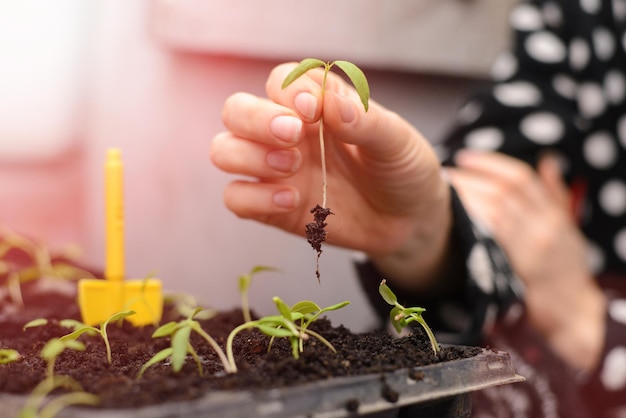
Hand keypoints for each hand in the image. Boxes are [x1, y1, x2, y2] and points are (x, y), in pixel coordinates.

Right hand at [211, 63, 451, 286]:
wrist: (409, 220)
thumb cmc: (401, 169)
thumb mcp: (396, 140)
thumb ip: (365, 120)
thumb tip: (329, 104)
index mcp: (316, 107)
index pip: (279, 81)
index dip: (288, 92)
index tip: (315, 112)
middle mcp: (287, 134)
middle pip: (236, 110)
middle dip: (255, 119)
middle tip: (293, 135)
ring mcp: (276, 171)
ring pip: (224, 151)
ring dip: (248, 155)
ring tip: (291, 167)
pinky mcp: (272, 208)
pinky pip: (236, 198)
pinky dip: (254, 197)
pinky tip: (291, 200)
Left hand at [447, 151, 605, 369]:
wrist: (575, 313)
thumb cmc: (566, 267)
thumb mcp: (568, 230)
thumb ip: (555, 195)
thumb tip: (547, 161)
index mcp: (554, 215)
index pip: (520, 178)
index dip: (490, 163)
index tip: (464, 157)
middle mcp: (544, 228)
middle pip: (502, 192)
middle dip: (469, 179)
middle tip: (442, 174)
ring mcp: (532, 251)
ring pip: (494, 213)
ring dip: (464, 199)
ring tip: (441, 192)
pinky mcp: (517, 272)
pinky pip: (490, 241)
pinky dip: (470, 225)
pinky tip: (450, 220)